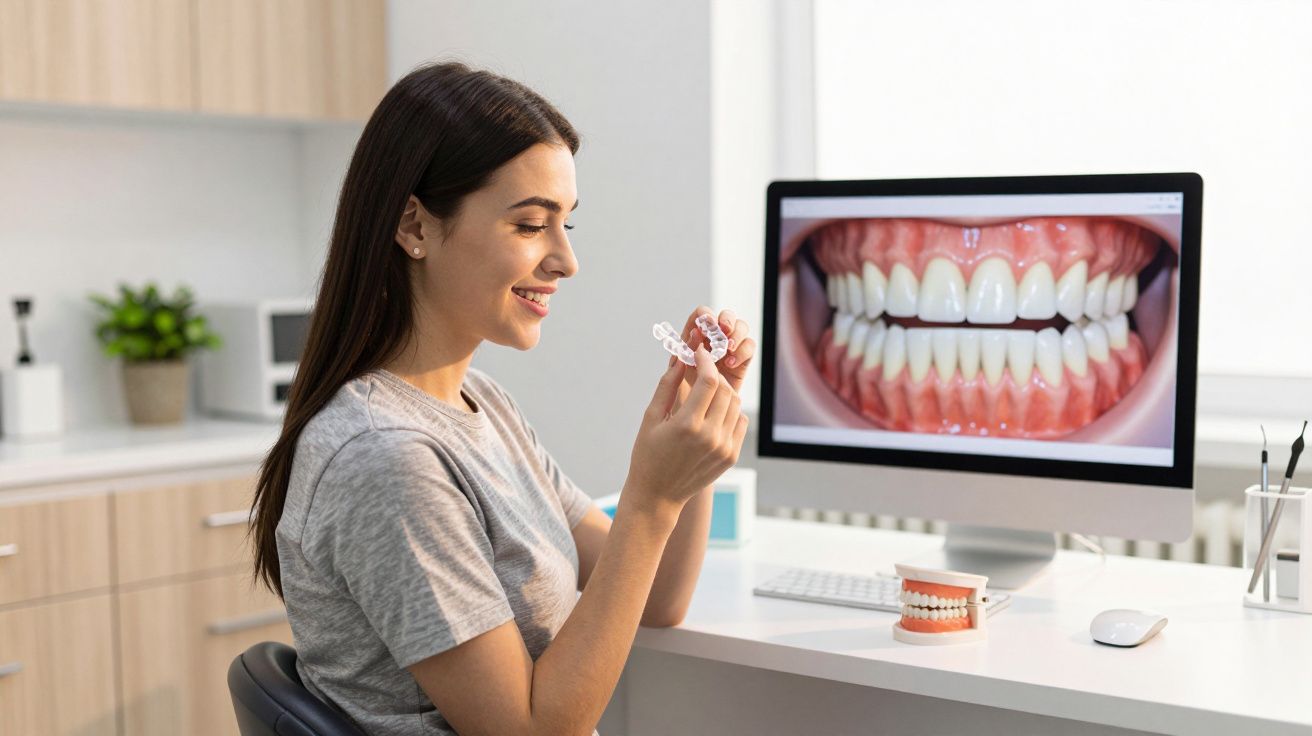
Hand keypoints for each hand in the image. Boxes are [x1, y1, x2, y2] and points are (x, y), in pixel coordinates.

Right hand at [627, 344, 748, 516]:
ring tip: (706, 392)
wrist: (658, 495)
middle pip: (725, 390)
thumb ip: (667, 386)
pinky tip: (713, 412)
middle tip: (701, 371)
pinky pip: (740, 422)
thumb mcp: (651, 418)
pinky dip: (730, 411)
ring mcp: (723, 448)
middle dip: (714, 374)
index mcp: (687, 425)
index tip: (699, 353)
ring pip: (735, 405)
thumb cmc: (648, 455)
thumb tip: (680, 359)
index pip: (709, 381)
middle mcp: (710, 436)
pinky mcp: (731, 456)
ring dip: (722, 392)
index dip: (706, 361)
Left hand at [668, 306, 754, 394]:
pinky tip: (731, 364)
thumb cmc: (684, 391)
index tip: (708, 324)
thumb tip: (695, 333)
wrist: (699, 412)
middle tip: (724, 331)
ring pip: (741, 327)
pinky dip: (743, 352)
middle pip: (726, 316)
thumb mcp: (679, 370)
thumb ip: (686, 350)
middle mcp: (713, 338)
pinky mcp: (742, 359)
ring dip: (737, 335)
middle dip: (727, 320)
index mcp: (694, 335)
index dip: (706, 315)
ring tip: (728, 349)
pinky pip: (749, 346)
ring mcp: (729, 347)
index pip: (702, 314)